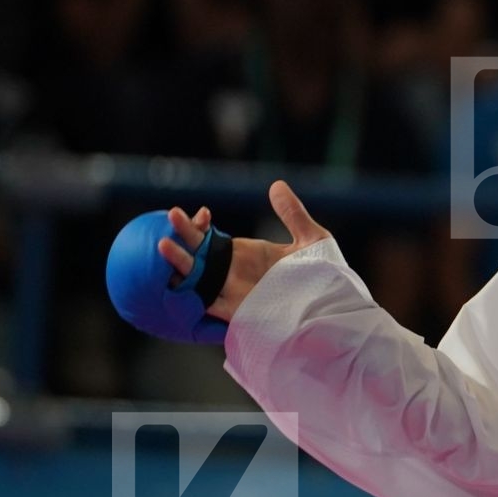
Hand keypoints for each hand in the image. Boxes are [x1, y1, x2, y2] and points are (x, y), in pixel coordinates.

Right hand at [155, 182, 328, 321]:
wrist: (335, 307)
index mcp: (247, 255)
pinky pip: (205, 303)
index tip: (202, 212)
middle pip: (199, 254)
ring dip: (179, 261)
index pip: (213, 239)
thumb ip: (292, 213)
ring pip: (197, 276)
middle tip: (173, 214)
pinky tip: (174, 278)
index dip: (202, 226)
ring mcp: (234, 292)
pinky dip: (190, 291)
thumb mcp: (311, 239)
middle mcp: (235, 273)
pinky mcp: (238, 311)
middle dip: (184, 236)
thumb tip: (277, 184)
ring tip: (162, 243)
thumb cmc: (326, 277)